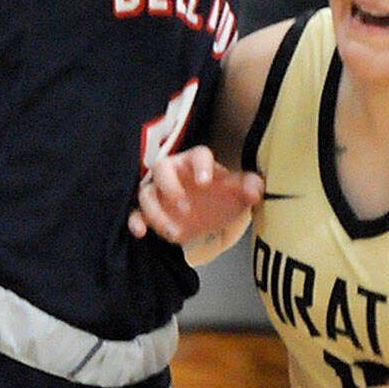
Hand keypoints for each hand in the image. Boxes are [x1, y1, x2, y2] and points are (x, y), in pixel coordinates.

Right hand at [128, 145, 262, 243]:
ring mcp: (159, 191)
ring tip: (173, 231)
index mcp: (198, 162)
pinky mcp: (150, 211)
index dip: (201, 165)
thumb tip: (254, 192)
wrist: (210, 213)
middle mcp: (175, 172)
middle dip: (170, 186)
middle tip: (184, 206)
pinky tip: (141, 232)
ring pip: (146, 193)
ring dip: (156, 212)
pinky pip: (135, 212)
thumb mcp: (240, 193)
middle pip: (162, 168)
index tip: (206, 181)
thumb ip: (251, 187)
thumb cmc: (223, 196)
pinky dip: (135, 221)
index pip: (198, 155)